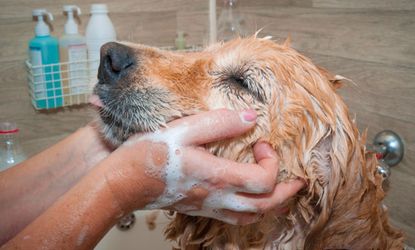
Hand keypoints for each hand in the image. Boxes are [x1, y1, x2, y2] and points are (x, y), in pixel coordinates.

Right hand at [104, 109, 303, 224]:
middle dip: (287, 192)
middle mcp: (217, 196)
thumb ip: (219, 123)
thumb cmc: (149, 155)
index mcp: (217, 176)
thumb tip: (250, 117)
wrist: (124, 182)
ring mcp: (209, 206)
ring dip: (272, 204)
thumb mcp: (183, 129)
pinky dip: (251, 211)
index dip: (272, 161)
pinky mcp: (200, 208)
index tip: (262, 143)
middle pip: (265, 205)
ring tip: (280, 191)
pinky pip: (235, 219)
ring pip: (252, 217)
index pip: (264, 180)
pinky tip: (248, 198)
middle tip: (297, 179)